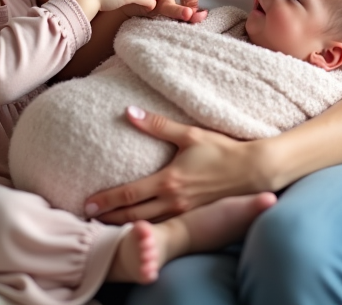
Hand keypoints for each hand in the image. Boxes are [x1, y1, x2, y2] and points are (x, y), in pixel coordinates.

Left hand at [85, 106, 270, 223]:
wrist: (253, 171)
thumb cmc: (222, 150)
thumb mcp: (190, 134)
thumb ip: (157, 125)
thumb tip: (128, 112)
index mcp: (168, 181)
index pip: (129, 194)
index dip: (106, 200)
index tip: (87, 204)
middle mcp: (173, 201)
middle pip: (133, 215)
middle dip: (109, 219)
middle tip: (87, 220)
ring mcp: (184, 213)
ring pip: (147, 224)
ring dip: (124, 227)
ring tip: (106, 228)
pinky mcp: (194, 218)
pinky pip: (164, 227)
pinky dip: (146, 229)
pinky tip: (138, 229)